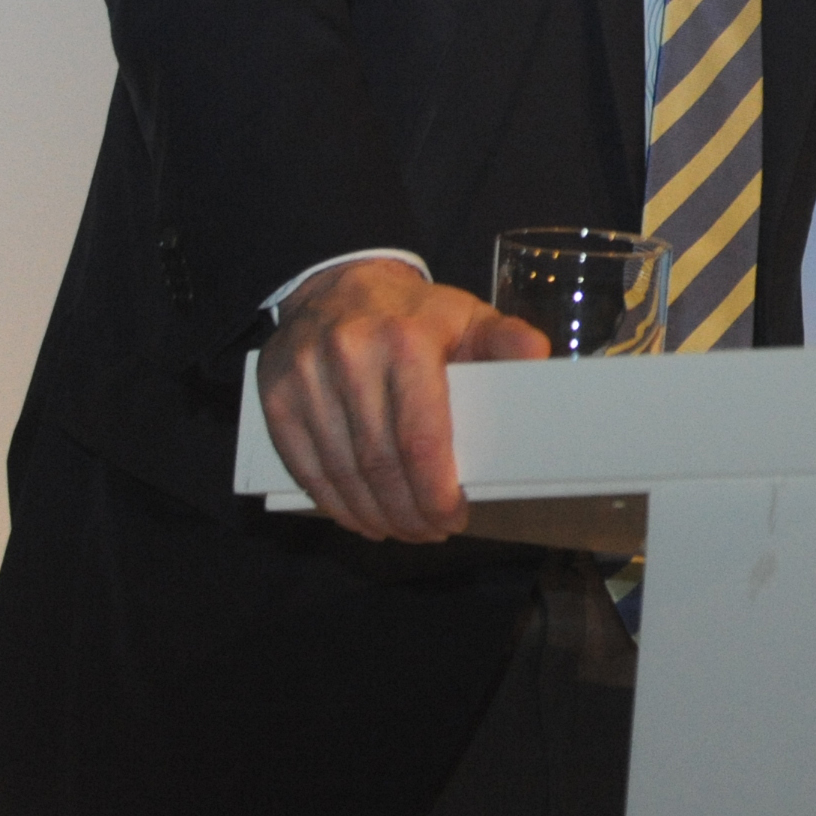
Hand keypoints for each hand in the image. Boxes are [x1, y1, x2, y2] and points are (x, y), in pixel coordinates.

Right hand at [257, 258, 548, 540]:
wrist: (337, 283)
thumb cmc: (414, 314)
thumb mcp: (468, 315)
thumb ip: (507, 339)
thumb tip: (540, 360)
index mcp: (405, 341)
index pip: (419, 438)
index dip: (436, 490)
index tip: (454, 516)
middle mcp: (350, 358)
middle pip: (380, 464)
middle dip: (409, 512)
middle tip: (432, 532)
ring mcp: (306, 379)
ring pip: (341, 473)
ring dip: (374, 515)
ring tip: (403, 530)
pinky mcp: (275, 398)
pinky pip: (305, 467)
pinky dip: (334, 503)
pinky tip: (360, 518)